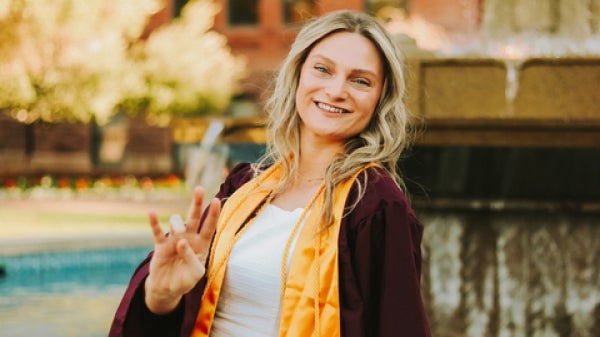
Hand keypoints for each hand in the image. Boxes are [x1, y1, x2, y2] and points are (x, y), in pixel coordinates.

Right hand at [144, 186, 219, 313]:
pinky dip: (154, 222)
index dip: (213, 214)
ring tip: (178, 235)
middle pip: (194, 217)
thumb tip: (181, 241)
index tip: (216, 200)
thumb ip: (191, 258)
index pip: (209, 226)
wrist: (167, 289)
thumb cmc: (185, 281)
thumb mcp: (195, 274)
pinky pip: (157, 231)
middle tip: (199, 189)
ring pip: (177, 222)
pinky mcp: (161, 245)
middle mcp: (189, 238)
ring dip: (177, 224)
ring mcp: (175, 240)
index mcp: (202, 244)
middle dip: (197, 203)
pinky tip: (151, 212)